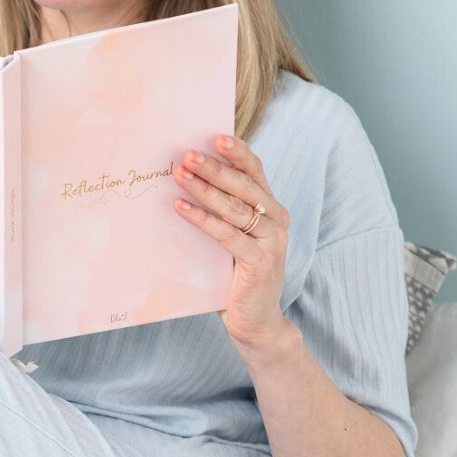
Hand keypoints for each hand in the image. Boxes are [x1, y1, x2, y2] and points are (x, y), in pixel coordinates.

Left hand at [172, 134, 291, 355]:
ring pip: (234, 208)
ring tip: (179, 174)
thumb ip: (222, 209)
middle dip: (214, 167)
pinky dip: (202, 219)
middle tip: (186, 154)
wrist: (255, 320)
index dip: (238, 153)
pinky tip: (180, 207)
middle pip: (243, 186)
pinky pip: (227, 235)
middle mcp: (277, 220)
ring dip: (204, 189)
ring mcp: (272, 241)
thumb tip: (185, 174)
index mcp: (271, 207)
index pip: (255, 172)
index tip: (216, 136)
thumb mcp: (233, 234)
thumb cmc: (237, 271)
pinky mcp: (260, 262)